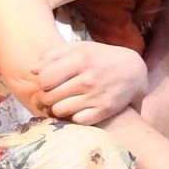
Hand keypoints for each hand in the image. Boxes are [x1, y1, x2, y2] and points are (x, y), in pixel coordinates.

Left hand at [32, 42, 148, 124]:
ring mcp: (97, 95)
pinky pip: (76, 120)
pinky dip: (73, 117)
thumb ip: (54, 54)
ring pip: (59, 110)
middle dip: (45, 98)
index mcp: (81, 58)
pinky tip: (77, 109)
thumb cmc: (101, 58)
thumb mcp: (80, 48)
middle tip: (49, 96)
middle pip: (49, 96)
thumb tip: (33, 70)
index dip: (41, 82)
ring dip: (57, 108)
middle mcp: (89, 78)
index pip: (44, 78)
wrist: (134, 71)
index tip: (46, 82)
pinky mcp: (105, 110)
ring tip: (62, 102)